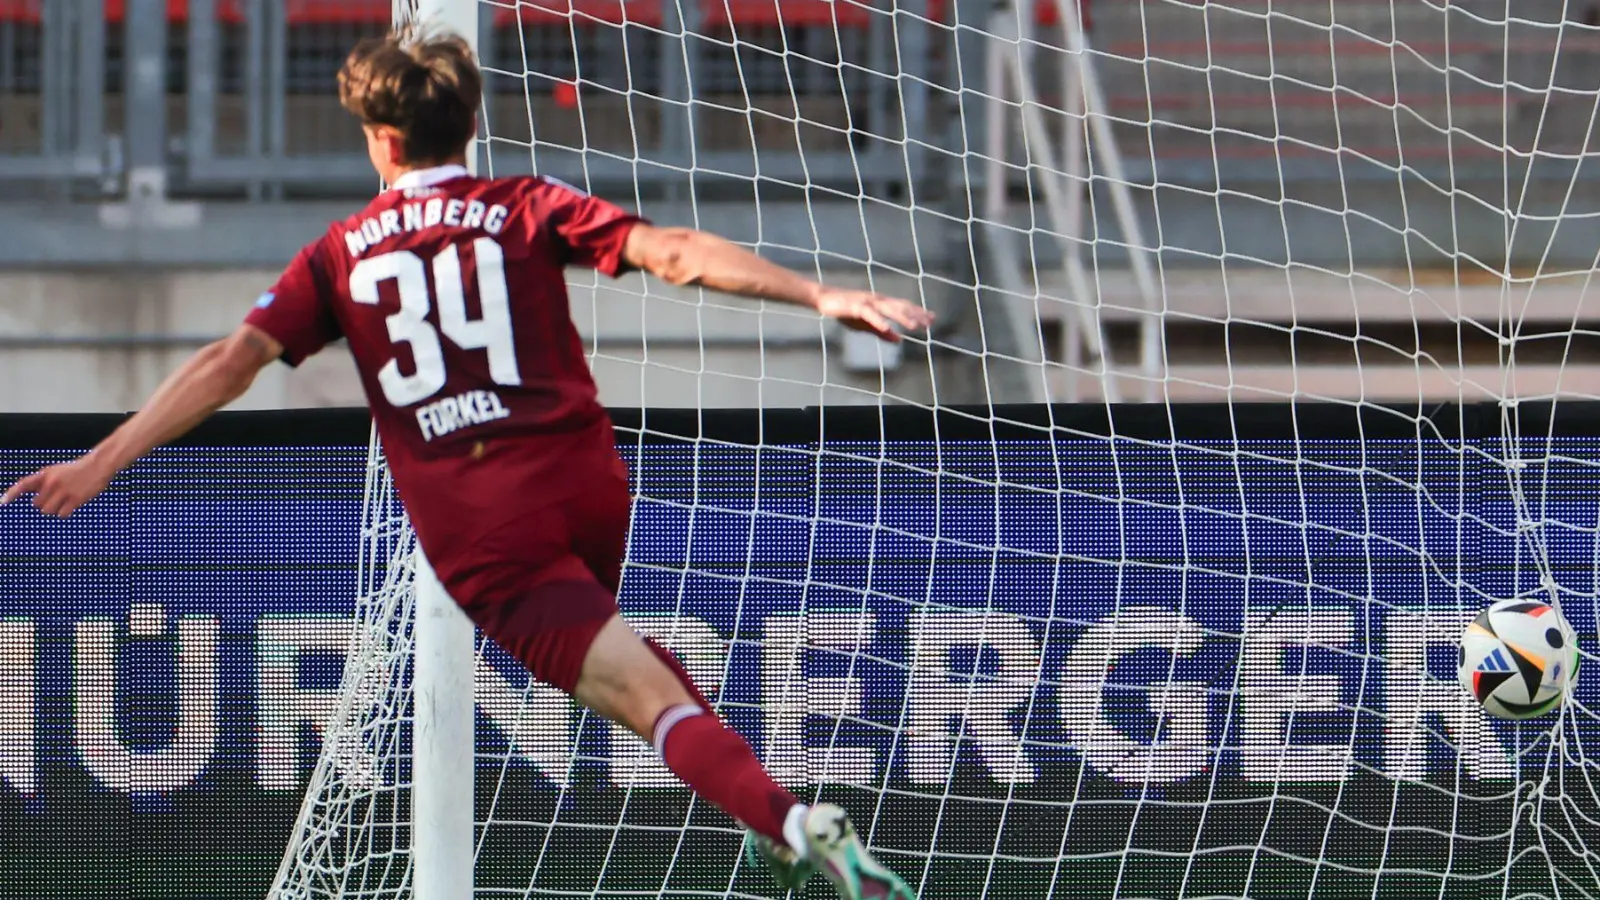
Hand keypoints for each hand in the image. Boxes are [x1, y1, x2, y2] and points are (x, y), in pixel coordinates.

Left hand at [1, 454, 117, 517]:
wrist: (98, 466)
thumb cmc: (76, 471)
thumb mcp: (57, 472)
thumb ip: (43, 483)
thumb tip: (34, 500)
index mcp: (45, 474)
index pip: (23, 484)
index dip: (11, 494)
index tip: (2, 503)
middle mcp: (51, 482)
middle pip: (37, 504)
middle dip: (45, 503)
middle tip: (57, 497)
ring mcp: (63, 491)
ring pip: (48, 511)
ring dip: (55, 509)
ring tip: (65, 500)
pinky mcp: (74, 499)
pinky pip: (61, 514)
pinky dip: (65, 513)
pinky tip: (72, 504)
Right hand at [814, 287, 934, 342]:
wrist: (825, 299)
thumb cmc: (845, 310)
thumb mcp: (866, 325)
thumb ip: (882, 332)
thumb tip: (899, 340)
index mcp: (881, 304)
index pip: (903, 307)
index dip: (918, 313)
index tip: (932, 319)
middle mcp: (878, 300)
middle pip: (900, 307)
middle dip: (916, 315)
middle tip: (930, 323)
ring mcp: (867, 302)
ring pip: (889, 309)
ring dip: (903, 318)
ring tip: (915, 326)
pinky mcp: (855, 306)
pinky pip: (869, 314)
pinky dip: (879, 321)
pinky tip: (887, 328)